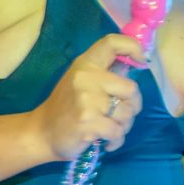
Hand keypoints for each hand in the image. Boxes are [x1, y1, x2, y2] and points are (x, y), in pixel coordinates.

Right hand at [30, 33, 146, 159]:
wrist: (41, 132)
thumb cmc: (66, 107)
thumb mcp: (81, 81)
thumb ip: (105, 73)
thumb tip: (136, 65)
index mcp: (85, 64)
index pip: (112, 43)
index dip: (133, 47)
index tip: (142, 61)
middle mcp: (86, 78)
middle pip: (131, 89)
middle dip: (133, 106)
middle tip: (122, 114)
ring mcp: (86, 100)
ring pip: (127, 114)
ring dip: (124, 126)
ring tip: (110, 128)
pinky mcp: (88, 122)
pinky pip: (118, 132)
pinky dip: (116, 140)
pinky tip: (106, 141)